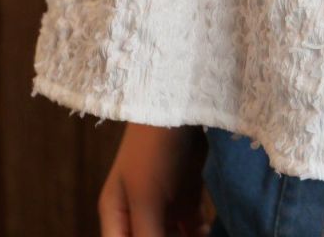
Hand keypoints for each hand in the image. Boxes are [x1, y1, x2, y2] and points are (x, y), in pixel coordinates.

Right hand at [98, 121, 211, 236]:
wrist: (182, 101)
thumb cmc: (153, 150)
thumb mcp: (146, 200)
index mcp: (116, 215)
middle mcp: (136, 213)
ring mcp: (163, 204)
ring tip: (202, 234)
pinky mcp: (186, 195)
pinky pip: (192, 228)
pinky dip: (200, 234)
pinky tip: (207, 230)